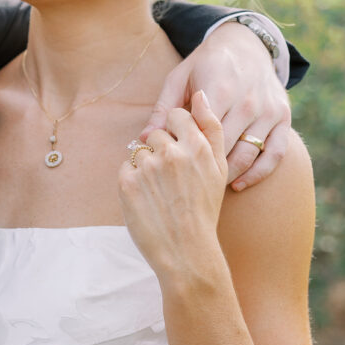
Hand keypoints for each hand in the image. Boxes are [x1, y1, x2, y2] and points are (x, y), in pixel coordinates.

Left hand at [120, 92, 226, 278]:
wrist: (187, 251)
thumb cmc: (204, 209)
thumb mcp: (218, 168)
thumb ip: (211, 128)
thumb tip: (200, 94)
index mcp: (198, 147)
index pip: (177, 116)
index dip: (176, 131)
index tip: (179, 151)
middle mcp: (173, 152)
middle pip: (156, 134)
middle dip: (161, 151)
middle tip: (172, 180)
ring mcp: (148, 167)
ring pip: (140, 150)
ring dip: (146, 166)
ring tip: (160, 192)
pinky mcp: (127, 182)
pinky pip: (125, 168)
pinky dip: (132, 181)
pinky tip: (147, 200)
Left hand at [140, 22, 290, 189]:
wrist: (245, 43)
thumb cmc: (205, 64)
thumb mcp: (179, 79)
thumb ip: (163, 109)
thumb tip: (143, 139)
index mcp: (219, 89)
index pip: (201, 133)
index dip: (186, 153)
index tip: (173, 167)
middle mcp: (247, 101)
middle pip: (224, 147)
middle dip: (204, 168)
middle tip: (187, 183)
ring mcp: (268, 110)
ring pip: (248, 154)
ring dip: (229, 174)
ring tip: (209, 186)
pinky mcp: (283, 118)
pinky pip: (275, 153)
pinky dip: (259, 173)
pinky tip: (239, 184)